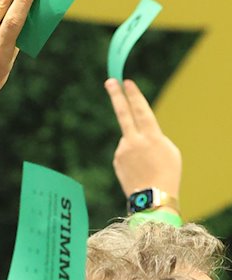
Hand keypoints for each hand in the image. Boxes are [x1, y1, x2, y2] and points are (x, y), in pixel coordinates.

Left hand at [105, 78, 180, 197]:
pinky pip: (125, 153)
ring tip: (148, 166)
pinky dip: (132, 159)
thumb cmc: (168, 173)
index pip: (141, 110)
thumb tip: (136, 133)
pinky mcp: (116, 160)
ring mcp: (122, 151)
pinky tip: (140, 171)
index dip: (134, 95)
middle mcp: (133, 141)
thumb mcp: (169, 150)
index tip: (127, 82)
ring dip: (138, 149)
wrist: (153, 198)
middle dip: (116, 95)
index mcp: (151, 137)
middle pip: (122, 113)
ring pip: (130, 141)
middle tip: (110, 81)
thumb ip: (153, 136)